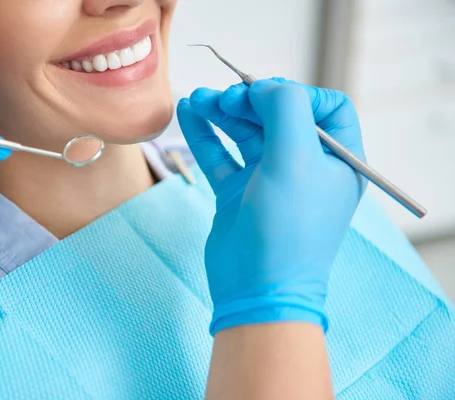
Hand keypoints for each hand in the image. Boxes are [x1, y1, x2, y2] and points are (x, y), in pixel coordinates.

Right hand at [177, 78, 366, 334]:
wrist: (257, 290)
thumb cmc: (287, 230)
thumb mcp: (295, 161)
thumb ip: (285, 110)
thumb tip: (263, 88)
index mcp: (337, 160)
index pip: (327, 108)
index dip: (297, 93)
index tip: (266, 95)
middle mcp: (305, 167)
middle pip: (278, 115)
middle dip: (249, 100)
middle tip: (224, 97)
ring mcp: (269, 180)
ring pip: (245, 133)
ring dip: (222, 112)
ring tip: (198, 98)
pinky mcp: (238, 192)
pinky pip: (221, 154)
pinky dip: (206, 133)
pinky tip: (190, 112)